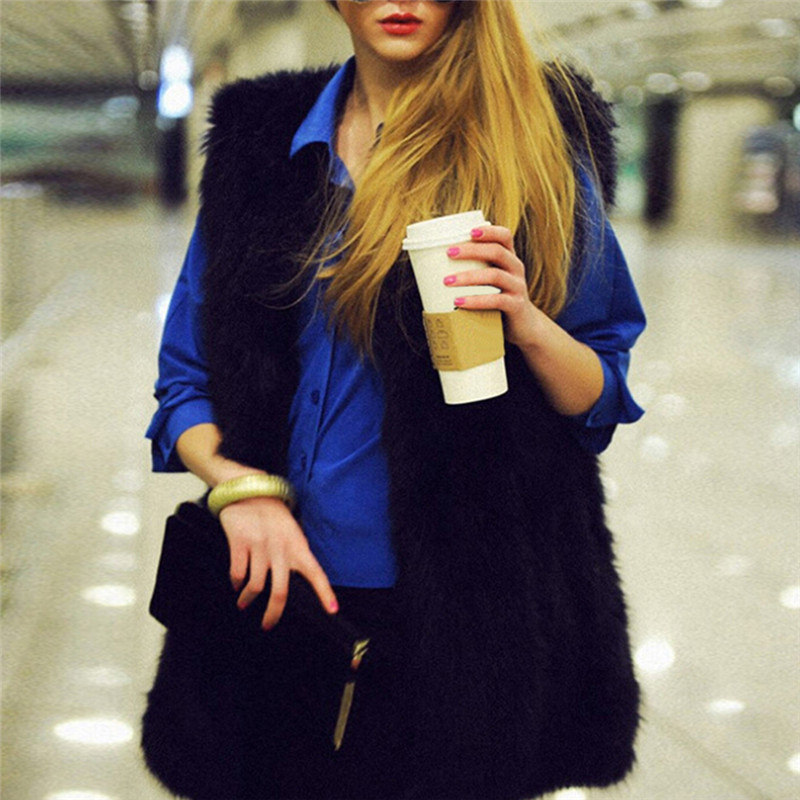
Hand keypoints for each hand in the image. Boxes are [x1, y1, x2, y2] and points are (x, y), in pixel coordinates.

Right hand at [219, 496, 337, 629]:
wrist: (249, 489)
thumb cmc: (273, 514)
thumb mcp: (292, 531)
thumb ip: (294, 554)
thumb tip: (295, 580)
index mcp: (298, 545)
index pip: (316, 572)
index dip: (324, 592)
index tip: (332, 610)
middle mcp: (280, 548)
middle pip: (280, 591)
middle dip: (273, 614)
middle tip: (268, 625)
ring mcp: (259, 546)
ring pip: (255, 586)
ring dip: (248, 599)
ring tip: (244, 604)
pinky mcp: (239, 543)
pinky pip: (237, 573)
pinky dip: (235, 583)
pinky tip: (236, 584)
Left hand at [443, 225, 542, 347]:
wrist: (523, 326)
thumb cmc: (498, 299)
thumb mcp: (490, 281)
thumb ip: (473, 270)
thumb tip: (431, 268)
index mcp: (509, 258)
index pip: (504, 236)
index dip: (489, 231)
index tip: (469, 232)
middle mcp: (516, 268)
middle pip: (496, 252)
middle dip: (471, 250)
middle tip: (448, 253)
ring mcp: (517, 287)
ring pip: (494, 276)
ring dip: (468, 277)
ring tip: (447, 281)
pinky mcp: (515, 306)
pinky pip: (497, 300)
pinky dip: (476, 300)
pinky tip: (459, 302)